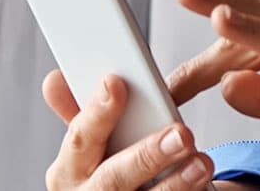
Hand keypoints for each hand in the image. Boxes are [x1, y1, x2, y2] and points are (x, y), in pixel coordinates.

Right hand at [40, 70, 213, 189]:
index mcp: (68, 171)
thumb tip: (55, 78)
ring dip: (176, 183)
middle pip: (113, 179)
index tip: (116, 83)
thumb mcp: (91, 145)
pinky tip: (204, 184)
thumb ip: (82, 111)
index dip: (97, 113)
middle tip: (181, 133)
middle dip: (147, 155)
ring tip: (202, 163)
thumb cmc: (107, 170)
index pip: (80, 139)